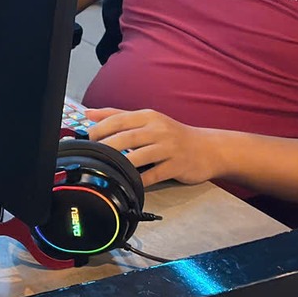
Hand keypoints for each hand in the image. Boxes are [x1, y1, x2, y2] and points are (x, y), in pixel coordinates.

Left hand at [86, 108, 223, 186]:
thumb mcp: (148, 120)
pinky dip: (140, 180)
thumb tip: (88, 113)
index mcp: (149, 117)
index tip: (88, 139)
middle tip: (93, 155)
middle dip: (107, 146)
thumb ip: (118, 116)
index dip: (100, 129)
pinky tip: (129, 183)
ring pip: (140, 156)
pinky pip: (154, 174)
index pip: (119, 119)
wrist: (209, 149)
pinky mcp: (177, 165)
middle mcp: (159, 130)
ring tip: (107, 169)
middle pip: (127, 137)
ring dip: (121, 163)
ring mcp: (169, 148)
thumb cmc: (173, 135)